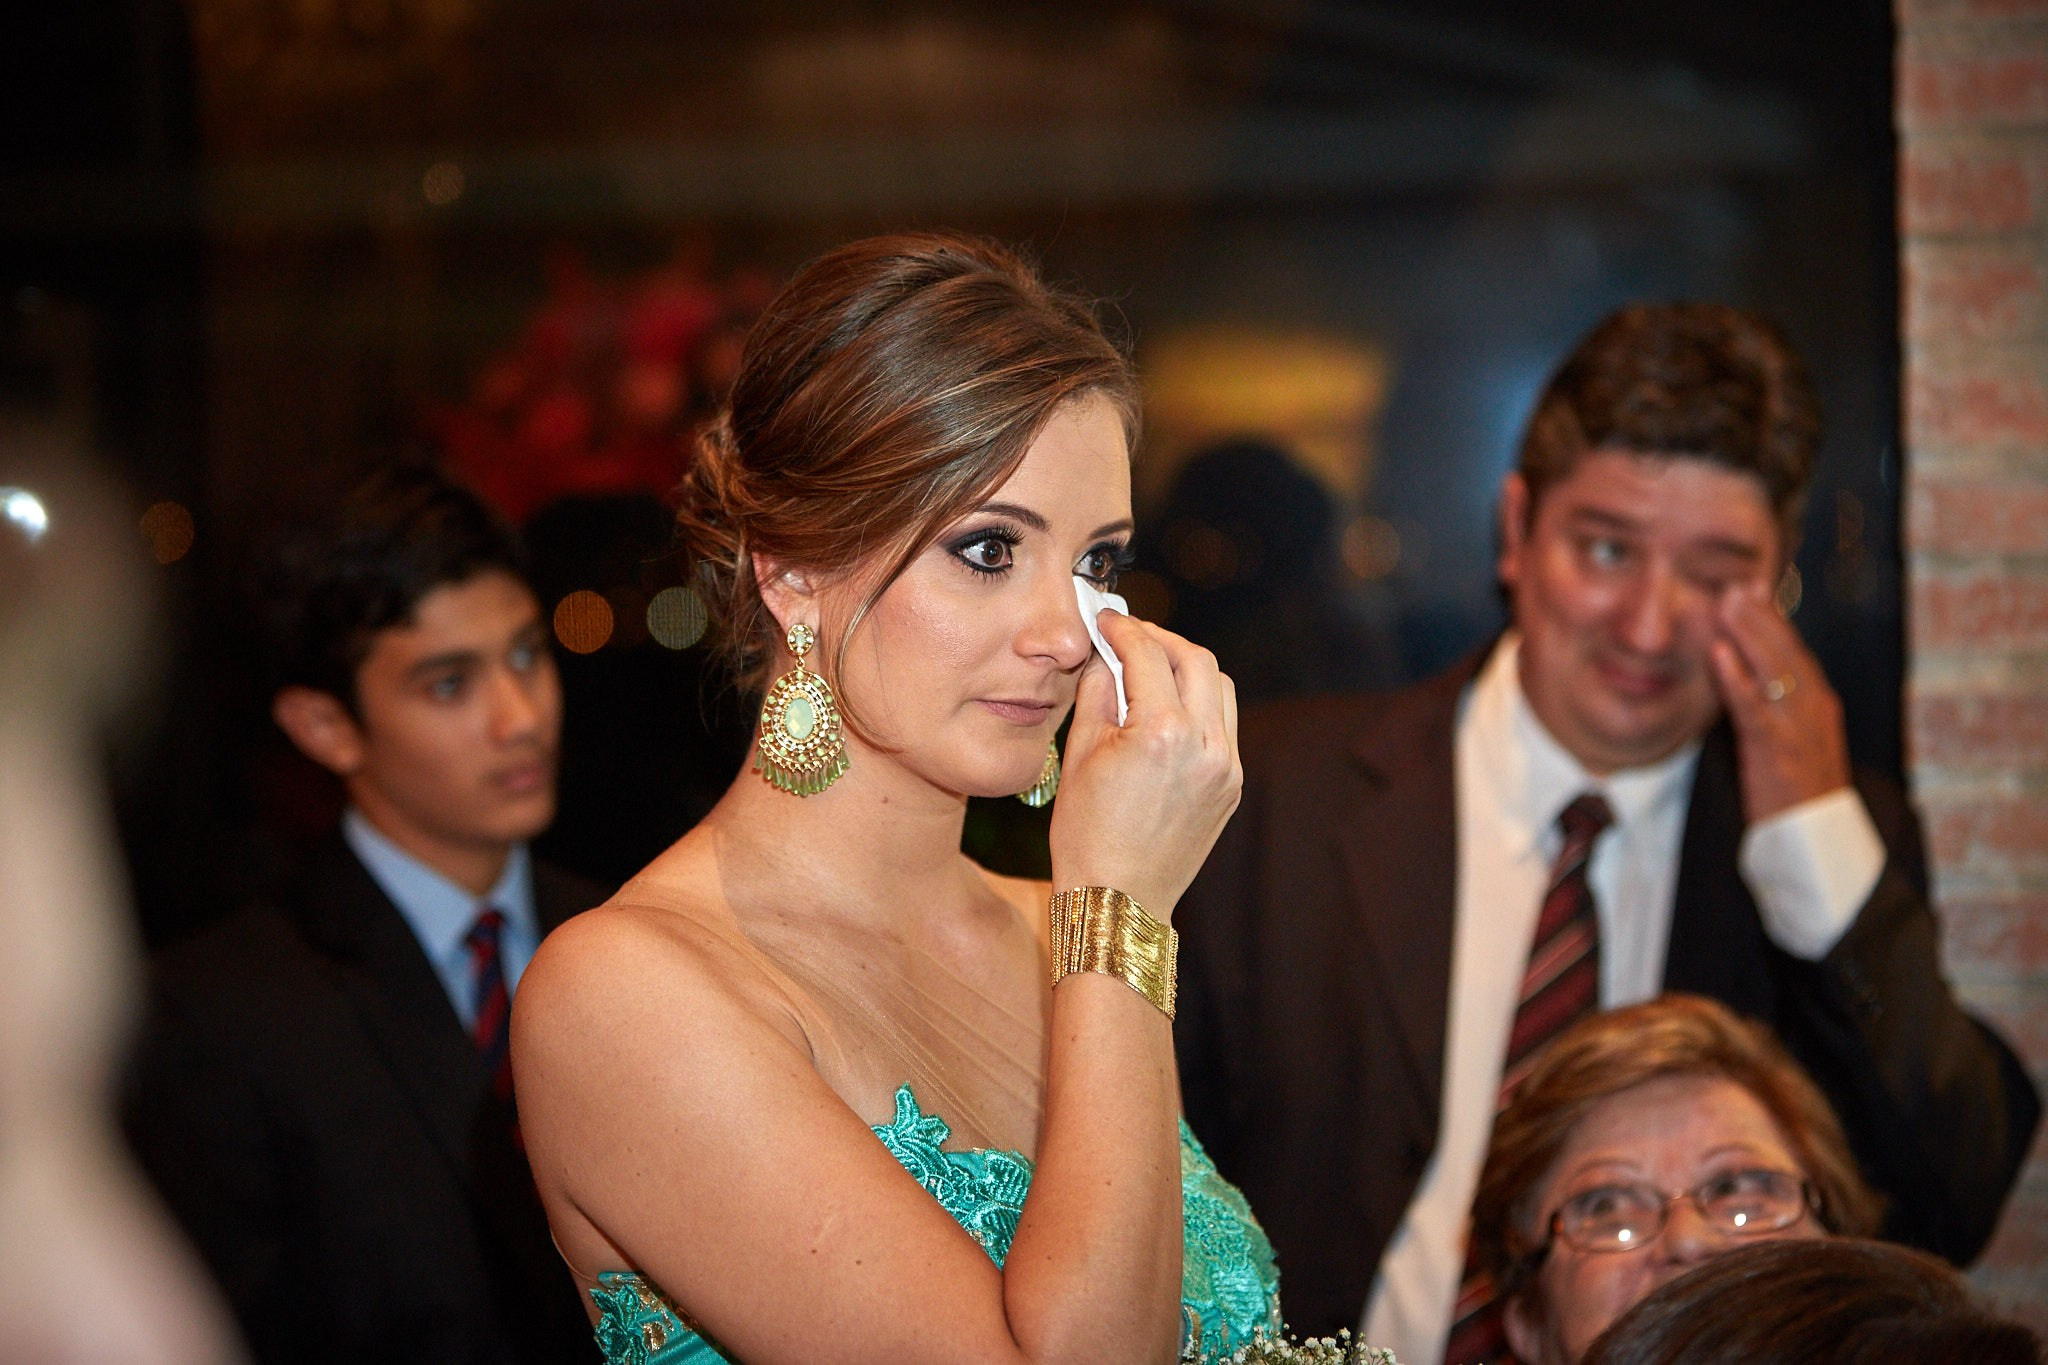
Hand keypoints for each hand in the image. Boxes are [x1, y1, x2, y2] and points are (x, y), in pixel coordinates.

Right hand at [1049, 612, 1240, 921]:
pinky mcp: (1232, 785)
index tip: (1106, 620)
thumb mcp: (1080, 754)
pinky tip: (1167, 708)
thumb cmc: (1087, 834)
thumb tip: (1104, 653)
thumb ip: (1097, 691)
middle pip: (1196, 660)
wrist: (1119, 900)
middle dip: (1162, 640)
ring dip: (1187, 668)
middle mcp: (1205, 745)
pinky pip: (1223, 725)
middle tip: (1130, 636)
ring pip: (1219, 688)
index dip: (1123, 629)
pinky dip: (1199, 704)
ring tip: (1152, 668)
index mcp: (1162, 734)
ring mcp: (1226, 767)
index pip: (1147, 656)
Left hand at [1708, 581, 1852, 823]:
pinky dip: (1737, 677)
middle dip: (1763, 615)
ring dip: (1751, 632)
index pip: (1795, 652)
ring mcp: (1799, 727)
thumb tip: (1741, 680)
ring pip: (1776, 669)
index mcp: (1817, 705)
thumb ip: (1769, 710)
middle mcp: (1814, 708)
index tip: (1754, 588)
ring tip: (1728, 600)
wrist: (1816, 843)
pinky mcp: (1778, 750)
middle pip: (1788, 651)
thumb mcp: (1787, 744)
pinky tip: (1720, 654)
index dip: (1773, 620)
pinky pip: (1756, 707)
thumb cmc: (1795, 796)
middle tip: (1739, 582)